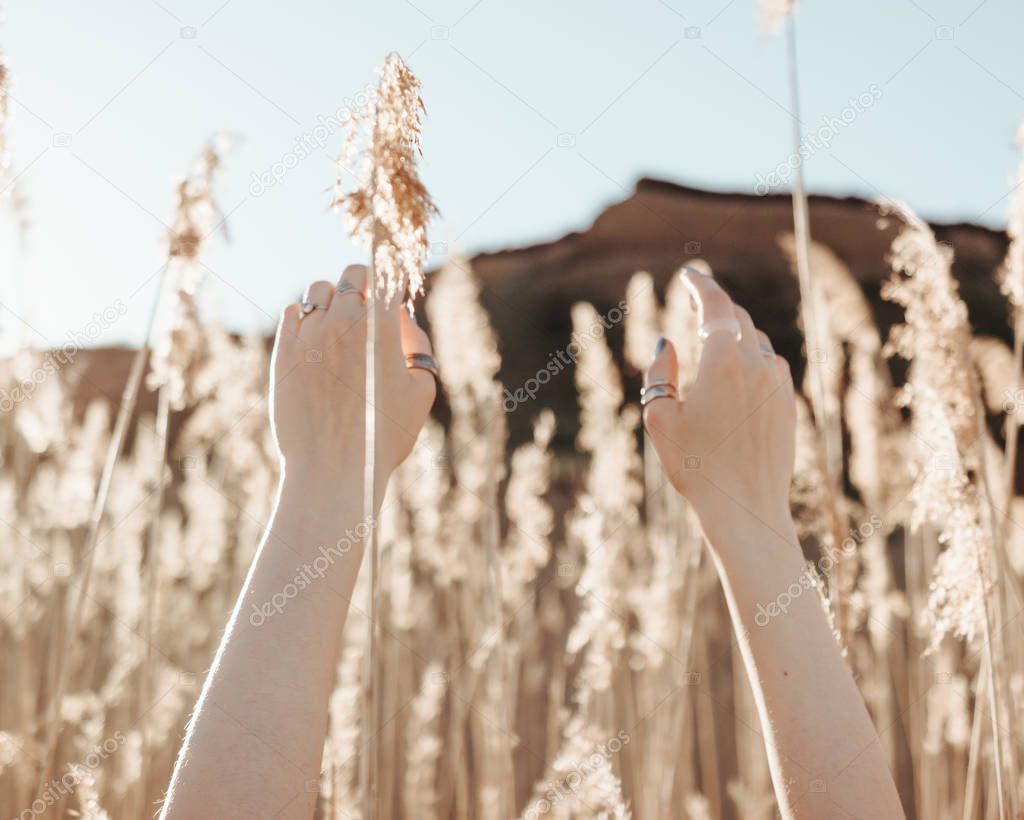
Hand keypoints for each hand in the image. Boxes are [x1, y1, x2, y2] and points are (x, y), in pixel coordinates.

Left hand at [270, 264, 436, 484]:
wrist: (333, 468)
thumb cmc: (384, 436)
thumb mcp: (420, 391)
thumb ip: (417, 346)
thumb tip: (402, 317)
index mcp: (382, 327)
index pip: (390, 275)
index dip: (395, 280)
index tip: (395, 290)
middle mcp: (344, 322)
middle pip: (354, 274)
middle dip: (366, 282)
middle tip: (370, 304)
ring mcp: (310, 335)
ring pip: (319, 289)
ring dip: (334, 297)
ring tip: (340, 321)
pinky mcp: (283, 351)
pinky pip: (292, 312)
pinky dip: (304, 316)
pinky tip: (315, 336)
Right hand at [643, 267, 795, 540]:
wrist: (745, 509)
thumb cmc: (695, 467)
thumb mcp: (660, 417)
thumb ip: (659, 373)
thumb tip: (668, 343)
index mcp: (723, 363)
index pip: (715, 305)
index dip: (700, 284)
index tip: (688, 276)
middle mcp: (757, 366)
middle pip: (737, 318)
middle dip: (714, 307)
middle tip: (693, 303)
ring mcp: (779, 384)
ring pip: (756, 342)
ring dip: (733, 334)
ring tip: (712, 340)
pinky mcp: (789, 405)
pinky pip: (770, 367)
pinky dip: (751, 358)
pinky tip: (736, 373)